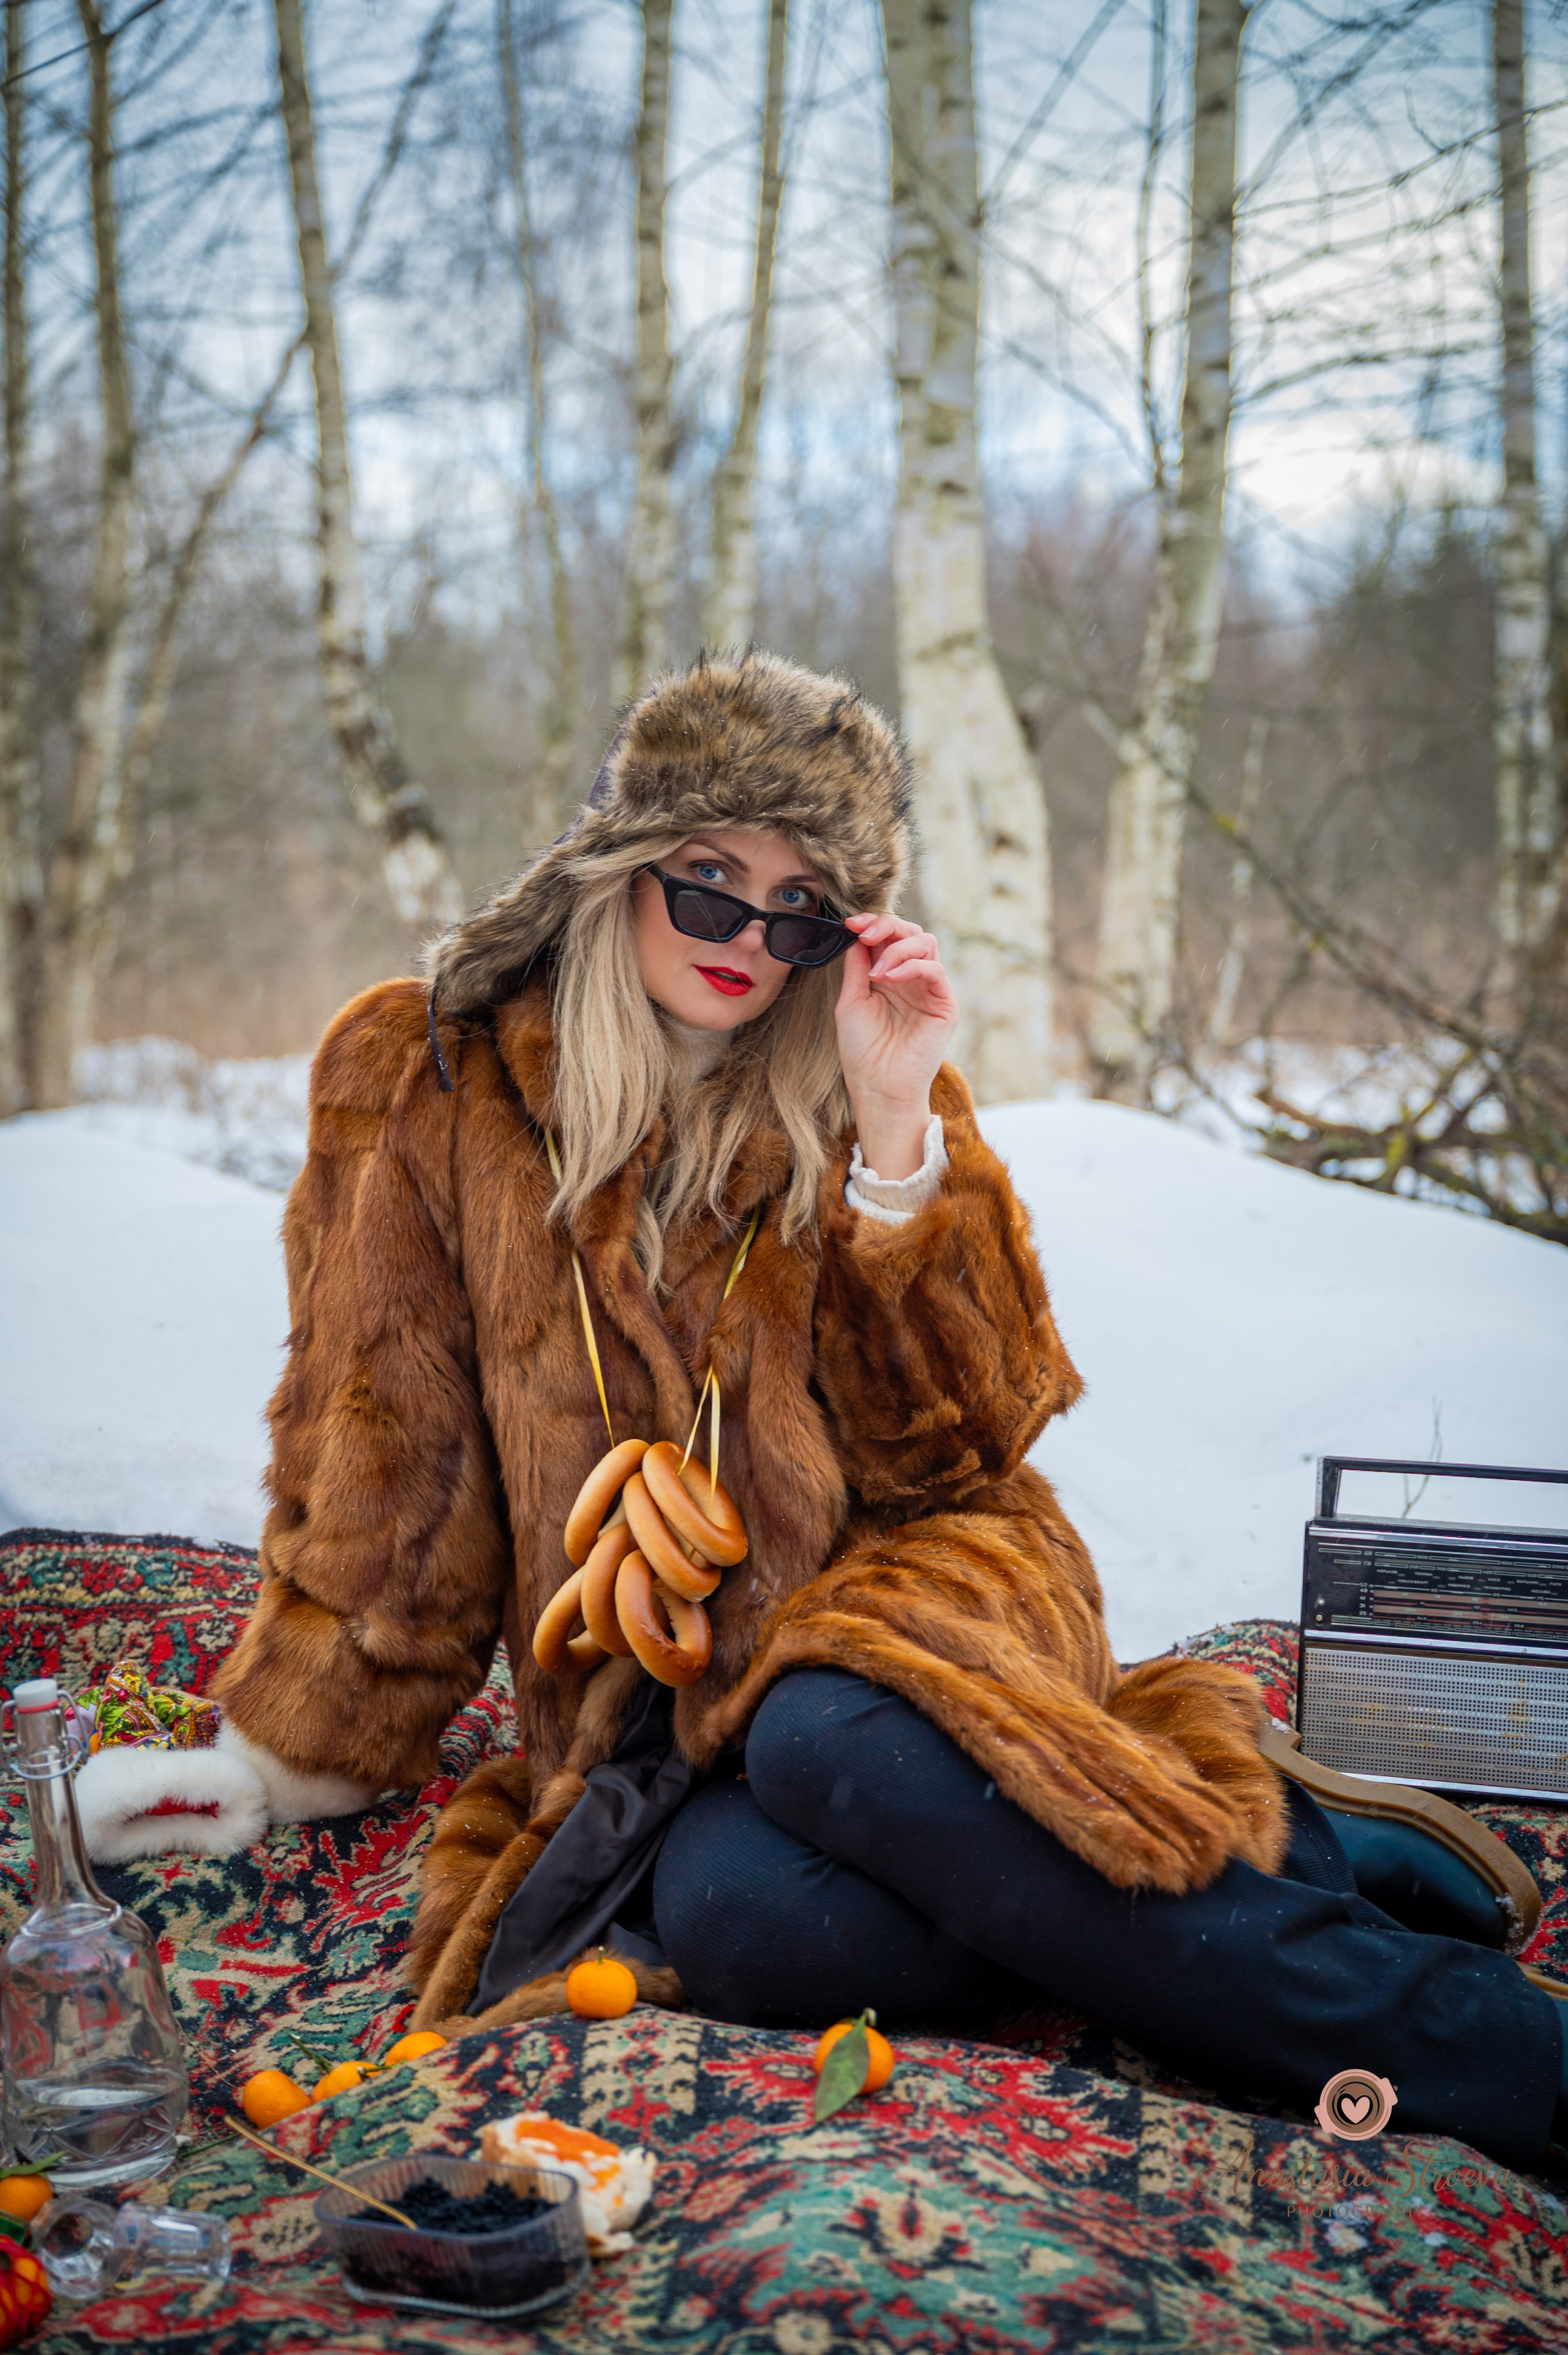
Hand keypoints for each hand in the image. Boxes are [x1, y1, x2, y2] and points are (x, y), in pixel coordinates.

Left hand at [834, 912, 959, 1179]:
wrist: (878, 1087)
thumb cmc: (862, 1052)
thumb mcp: (851, 1002)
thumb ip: (856, 967)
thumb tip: (856, 935)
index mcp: (888, 977)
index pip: (888, 938)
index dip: (872, 924)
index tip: (851, 923)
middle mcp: (911, 980)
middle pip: (910, 933)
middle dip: (886, 926)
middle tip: (865, 934)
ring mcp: (929, 991)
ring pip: (925, 944)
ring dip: (897, 947)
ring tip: (877, 970)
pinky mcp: (944, 1005)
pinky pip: (935, 970)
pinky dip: (911, 966)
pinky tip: (889, 977)